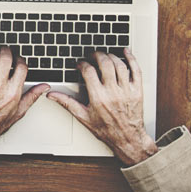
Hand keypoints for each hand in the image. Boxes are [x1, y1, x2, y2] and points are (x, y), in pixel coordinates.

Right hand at [49, 49, 158, 165]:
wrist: (128, 139)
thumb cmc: (106, 129)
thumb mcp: (83, 117)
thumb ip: (67, 103)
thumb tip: (53, 95)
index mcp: (98, 97)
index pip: (89, 72)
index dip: (83, 64)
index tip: (81, 64)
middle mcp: (113, 92)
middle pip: (105, 64)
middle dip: (97, 55)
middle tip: (92, 55)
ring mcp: (126, 90)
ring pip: (120, 65)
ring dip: (111, 56)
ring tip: (105, 55)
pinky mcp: (137, 91)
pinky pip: (136, 70)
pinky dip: (132, 59)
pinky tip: (126, 52)